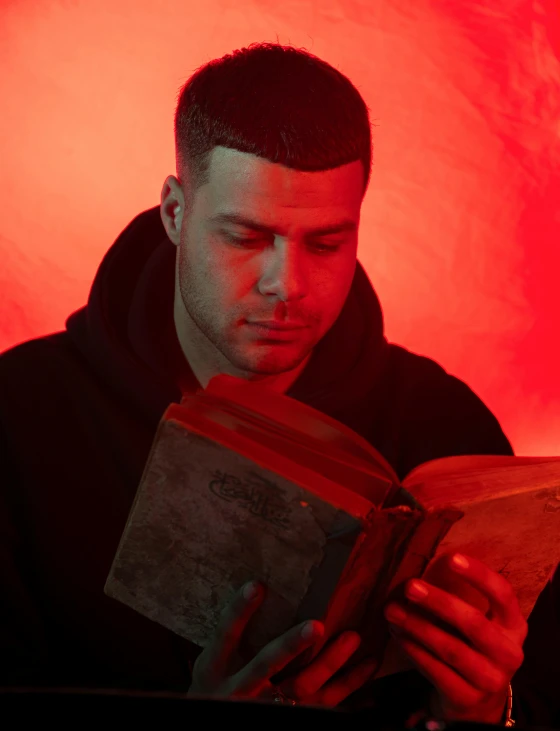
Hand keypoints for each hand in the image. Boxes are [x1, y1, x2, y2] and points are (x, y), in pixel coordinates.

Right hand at [188, 580, 377, 705]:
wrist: (218, 721)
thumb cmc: (216, 682)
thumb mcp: (213, 661)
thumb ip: (232, 633)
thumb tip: (258, 583)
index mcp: (215, 668)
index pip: (225, 635)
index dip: (239, 611)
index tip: (256, 586)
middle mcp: (240, 689)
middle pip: (267, 665)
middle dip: (292, 646)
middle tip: (317, 626)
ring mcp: (267, 705)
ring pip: (302, 686)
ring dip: (329, 662)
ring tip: (352, 638)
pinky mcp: (291, 714)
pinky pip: (324, 701)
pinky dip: (348, 682)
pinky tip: (367, 662)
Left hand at [384, 553, 527, 723]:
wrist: (478, 702)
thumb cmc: (471, 646)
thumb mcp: (478, 623)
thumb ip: (461, 598)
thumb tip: (420, 565)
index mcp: (514, 625)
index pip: (502, 594)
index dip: (479, 575)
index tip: (451, 557)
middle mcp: (509, 653)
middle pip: (474, 623)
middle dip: (439, 602)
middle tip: (410, 586)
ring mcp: (491, 680)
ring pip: (451, 649)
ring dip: (417, 627)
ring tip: (392, 610)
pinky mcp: (468, 699)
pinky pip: (436, 671)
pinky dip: (414, 650)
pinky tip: (398, 635)